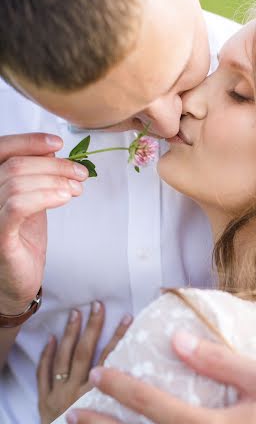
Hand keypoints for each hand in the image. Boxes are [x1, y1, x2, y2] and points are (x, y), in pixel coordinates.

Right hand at [0, 132, 87, 315]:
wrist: (16, 281)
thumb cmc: (21, 240)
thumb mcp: (30, 200)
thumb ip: (34, 176)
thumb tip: (50, 150)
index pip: (1, 150)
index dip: (28, 141)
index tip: (57, 143)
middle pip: (15, 164)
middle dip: (54, 165)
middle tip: (80, 173)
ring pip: (17, 181)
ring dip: (55, 180)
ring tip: (76, 188)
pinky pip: (18, 205)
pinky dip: (45, 195)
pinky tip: (64, 197)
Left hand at [37, 301, 132, 423]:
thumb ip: (144, 416)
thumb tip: (167, 398)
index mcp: (99, 401)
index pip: (112, 361)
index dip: (120, 338)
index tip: (128, 318)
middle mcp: (79, 396)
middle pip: (87, 354)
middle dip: (93, 327)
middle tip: (97, 306)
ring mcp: (59, 399)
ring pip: (64, 360)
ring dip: (70, 335)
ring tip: (76, 314)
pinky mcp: (44, 405)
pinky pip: (42, 376)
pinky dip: (46, 357)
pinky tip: (51, 340)